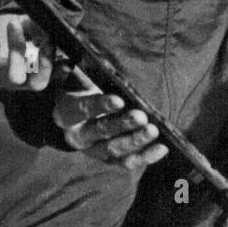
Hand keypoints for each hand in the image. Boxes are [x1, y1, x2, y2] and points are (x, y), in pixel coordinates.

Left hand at [0, 12, 53, 91]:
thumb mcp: (19, 24)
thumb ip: (35, 25)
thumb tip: (52, 23)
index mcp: (29, 69)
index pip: (51, 73)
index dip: (60, 67)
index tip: (62, 49)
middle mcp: (17, 80)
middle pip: (38, 84)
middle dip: (46, 64)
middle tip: (47, 41)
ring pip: (16, 78)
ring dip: (18, 49)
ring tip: (13, 23)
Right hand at [50, 66, 167, 168]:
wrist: (76, 115)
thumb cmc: (79, 87)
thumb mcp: (69, 77)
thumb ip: (67, 69)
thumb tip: (68, 64)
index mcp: (66, 113)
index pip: (82, 109)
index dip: (100, 105)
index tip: (119, 100)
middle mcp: (78, 135)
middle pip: (101, 132)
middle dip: (122, 125)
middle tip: (141, 117)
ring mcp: (94, 150)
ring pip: (114, 150)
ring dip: (135, 141)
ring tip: (153, 131)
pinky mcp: (109, 159)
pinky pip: (126, 162)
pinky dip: (145, 156)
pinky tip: (161, 148)